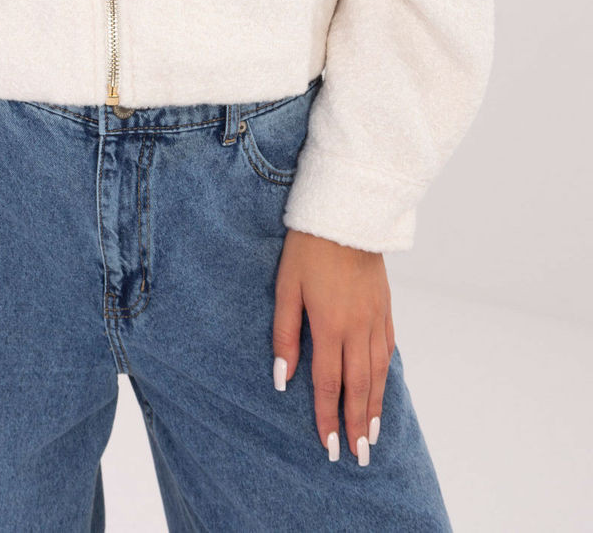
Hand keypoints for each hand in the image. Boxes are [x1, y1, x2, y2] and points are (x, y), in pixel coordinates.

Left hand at [272, 227, 394, 464]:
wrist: (346, 215)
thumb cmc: (308, 249)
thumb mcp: (286, 288)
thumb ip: (285, 334)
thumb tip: (283, 378)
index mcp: (330, 326)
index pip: (329, 384)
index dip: (327, 418)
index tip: (329, 446)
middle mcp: (357, 328)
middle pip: (358, 386)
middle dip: (356, 424)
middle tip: (359, 456)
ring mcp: (375, 318)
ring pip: (378, 373)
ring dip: (375, 406)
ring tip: (373, 434)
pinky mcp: (385, 307)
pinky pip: (388, 349)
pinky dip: (386, 375)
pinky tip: (382, 388)